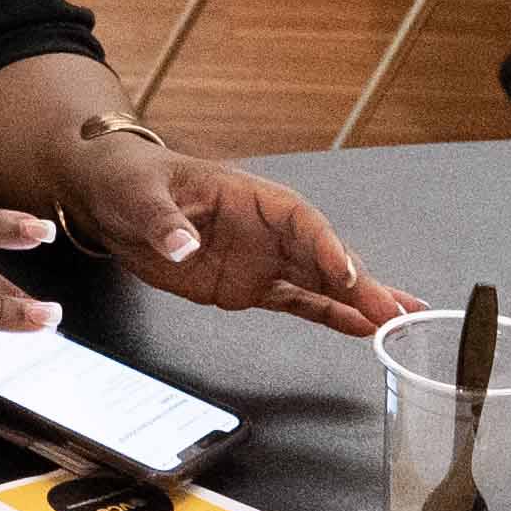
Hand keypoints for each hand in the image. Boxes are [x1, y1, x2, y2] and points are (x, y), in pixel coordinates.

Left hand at [60, 139, 413, 341]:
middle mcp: (267, 229)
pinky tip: (360, 329)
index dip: (327, 246)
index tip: (347, 273)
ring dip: (359, 302)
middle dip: (360, 284)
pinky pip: (298, 302)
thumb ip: (164, 222)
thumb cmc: (133, 181)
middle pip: (324, 255)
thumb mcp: (140, 196)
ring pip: (322, 282)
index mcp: (251, 196)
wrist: (112, 200)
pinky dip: (329, 316)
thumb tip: (182, 246)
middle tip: (395, 312)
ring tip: (399, 321)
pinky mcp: (251, 286)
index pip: (301, 221)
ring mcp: (263, 259)